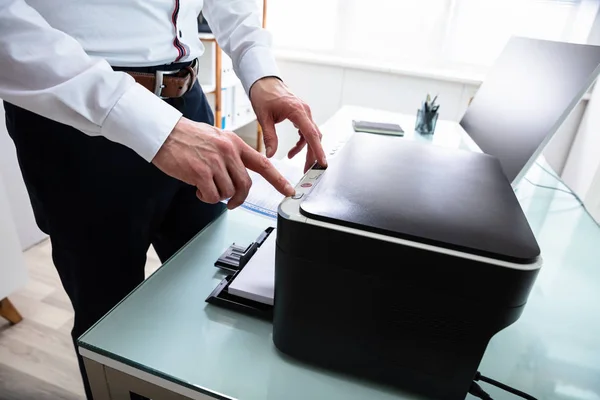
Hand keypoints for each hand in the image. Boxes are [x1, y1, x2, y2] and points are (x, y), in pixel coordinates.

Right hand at [152, 118, 294, 208]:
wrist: (164, 132)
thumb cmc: (187, 136)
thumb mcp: (216, 138)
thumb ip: (230, 154)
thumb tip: (238, 175)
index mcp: (235, 143)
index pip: (263, 163)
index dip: (278, 180)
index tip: (288, 190)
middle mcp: (228, 152)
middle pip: (245, 185)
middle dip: (239, 198)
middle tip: (231, 202)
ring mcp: (215, 162)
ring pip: (228, 192)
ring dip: (218, 196)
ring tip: (206, 187)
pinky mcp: (200, 172)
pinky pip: (212, 196)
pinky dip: (206, 198)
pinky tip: (198, 189)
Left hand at [250, 77, 326, 171]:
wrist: (264, 81)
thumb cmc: (264, 94)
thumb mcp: (263, 118)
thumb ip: (269, 137)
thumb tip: (271, 154)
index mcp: (297, 111)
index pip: (311, 134)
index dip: (318, 150)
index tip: (321, 162)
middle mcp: (304, 111)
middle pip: (314, 137)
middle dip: (313, 155)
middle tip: (308, 170)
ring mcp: (304, 112)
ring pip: (312, 135)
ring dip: (307, 150)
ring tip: (300, 164)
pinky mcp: (301, 115)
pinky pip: (306, 131)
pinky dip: (302, 143)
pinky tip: (292, 151)